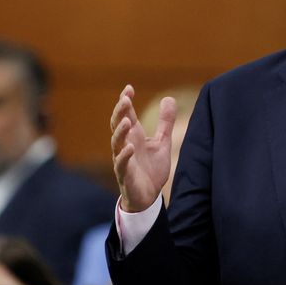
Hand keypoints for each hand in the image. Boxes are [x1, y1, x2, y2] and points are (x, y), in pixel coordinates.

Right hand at [110, 85, 175, 211]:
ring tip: (127, 121)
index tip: (129, 88)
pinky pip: (121, 164)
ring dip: (120, 131)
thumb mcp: (162, 142)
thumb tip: (169, 98)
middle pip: (117, 125)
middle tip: (125, 99)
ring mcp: (123, 159)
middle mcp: (125, 145)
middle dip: (120, 112)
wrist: (149, 196)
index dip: (126, 102)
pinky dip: (124, 155)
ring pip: (116, 143)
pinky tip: (129, 147)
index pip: (127, 115)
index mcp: (134, 136)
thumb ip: (165, 123)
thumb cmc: (152, 168)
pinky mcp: (125, 175)